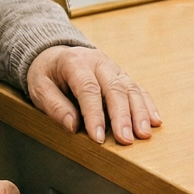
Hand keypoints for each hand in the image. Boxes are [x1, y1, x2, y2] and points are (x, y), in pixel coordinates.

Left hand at [27, 45, 161, 144]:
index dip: (94, 114)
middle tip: (126, 139)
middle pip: (115, 88)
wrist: (54, 54)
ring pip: (131, 88)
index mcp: (75, 62)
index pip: (88, 89)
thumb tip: (73, 126)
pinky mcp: (122, 76)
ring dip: (139, 113)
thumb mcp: (39, 88)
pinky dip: (148, 105)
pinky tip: (154, 121)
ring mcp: (113, 68)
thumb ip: (54, 106)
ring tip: (144, 134)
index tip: (98, 138)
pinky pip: (138, 89)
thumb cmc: (46, 74)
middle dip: (122, 116)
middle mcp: (98, 62)